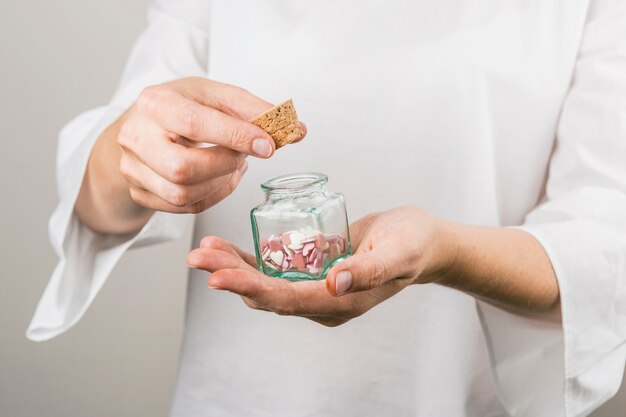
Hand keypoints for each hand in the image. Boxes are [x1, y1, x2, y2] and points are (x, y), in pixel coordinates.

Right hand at [117, 77, 305, 213]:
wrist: (144, 126)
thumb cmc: (183, 107)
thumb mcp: (215, 96)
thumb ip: (254, 110)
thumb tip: (297, 130)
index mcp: (154, 102)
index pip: (193, 123)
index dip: (235, 136)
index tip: (268, 145)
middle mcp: (136, 137)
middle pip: (183, 168)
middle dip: (225, 165)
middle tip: (246, 155)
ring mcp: (133, 169)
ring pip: (182, 194)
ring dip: (220, 183)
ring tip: (233, 164)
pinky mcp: (140, 193)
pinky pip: (184, 207)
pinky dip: (212, 195)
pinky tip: (220, 177)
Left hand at [186, 207, 454, 325]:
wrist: (420, 242)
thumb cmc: (413, 244)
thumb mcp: (398, 252)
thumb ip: (368, 270)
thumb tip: (333, 283)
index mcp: (341, 303)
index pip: (288, 300)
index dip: (252, 289)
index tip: (218, 276)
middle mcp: (322, 301)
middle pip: (268, 293)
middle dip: (231, 276)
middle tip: (198, 257)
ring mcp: (315, 288)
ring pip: (265, 283)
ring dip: (232, 268)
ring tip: (202, 250)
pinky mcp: (311, 271)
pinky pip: (274, 269)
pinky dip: (248, 260)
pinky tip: (226, 247)